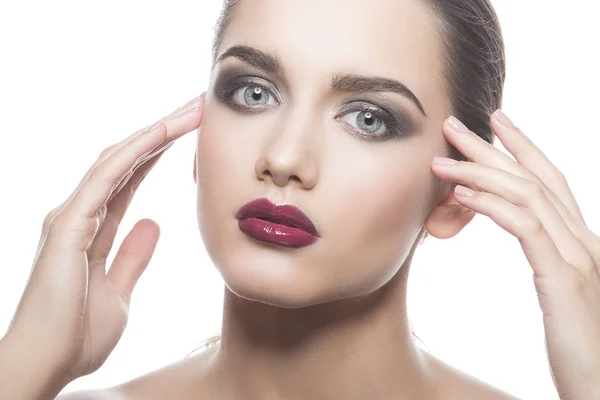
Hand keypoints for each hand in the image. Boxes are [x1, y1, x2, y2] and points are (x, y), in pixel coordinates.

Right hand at [3, 94, 204, 382]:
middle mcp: (81, 213)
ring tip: (190, 110)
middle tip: (197, 107)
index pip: (132, 177)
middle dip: (163, 131)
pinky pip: (105, 179)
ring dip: (156, 132)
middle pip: (128, 160)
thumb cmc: (75, 336)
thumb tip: (152, 223)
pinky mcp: (67, 225)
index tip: (193, 131)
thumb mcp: (120, 292)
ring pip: (118, 160)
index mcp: (95, 228)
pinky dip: (133, 153)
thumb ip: (132, 256)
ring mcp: (72, 216)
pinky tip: (160, 134)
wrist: (46, 366)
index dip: (161, 151)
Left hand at [430, 111, 599, 399]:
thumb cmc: (578, 348)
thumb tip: (527, 236)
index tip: (494, 122)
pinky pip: (526, 229)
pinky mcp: (564, 282)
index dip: (523, 147)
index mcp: (582, 243)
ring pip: (528, 196)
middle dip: (493, 147)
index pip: (552, 182)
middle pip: (536, 179)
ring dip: (480, 171)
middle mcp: (585, 243)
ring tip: (441, 159)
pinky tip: (461, 194)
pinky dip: (492, 205)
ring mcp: (579, 260)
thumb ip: (547, 259)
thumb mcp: (560, 292)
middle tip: (454, 125)